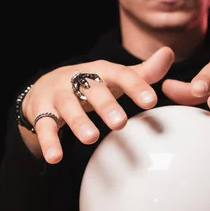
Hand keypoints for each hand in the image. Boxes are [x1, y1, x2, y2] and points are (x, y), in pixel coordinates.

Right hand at [20, 47, 174, 162]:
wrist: (45, 87)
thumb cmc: (90, 86)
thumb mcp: (114, 78)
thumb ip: (143, 73)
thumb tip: (168, 53)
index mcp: (101, 72)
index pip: (121, 75)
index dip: (136, 87)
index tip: (152, 102)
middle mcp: (78, 80)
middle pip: (93, 90)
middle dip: (106, 105)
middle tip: (120, 123)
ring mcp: (58, 95)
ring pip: (68, 107)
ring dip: (79, 122)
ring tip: (91, 138)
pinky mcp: (41, 111)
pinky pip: (44, 126)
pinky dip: (49, 142)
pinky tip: (55, 157)